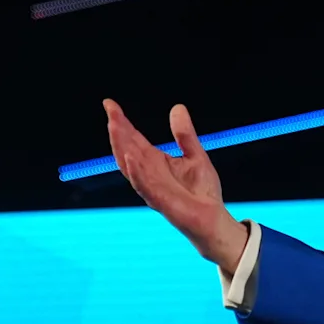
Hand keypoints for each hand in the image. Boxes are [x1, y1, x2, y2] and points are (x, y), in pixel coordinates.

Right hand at [104, 99, 246, 270]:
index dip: (121, 122)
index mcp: (155, 162)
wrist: (213, 219)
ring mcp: (152, 188)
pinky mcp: (162, 201)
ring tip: (115, 126)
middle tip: (110, 111)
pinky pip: (145, 186)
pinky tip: (131, 157)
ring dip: (122, 146)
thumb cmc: (202, 191)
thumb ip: (185, 134)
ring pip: (131, 165)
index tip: (110, 104)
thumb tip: (177, 107)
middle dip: (118, 131)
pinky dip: (137, 171)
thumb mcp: (195, 155)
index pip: (133, 139)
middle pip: (128, 149)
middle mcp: (148, 174)